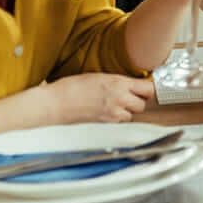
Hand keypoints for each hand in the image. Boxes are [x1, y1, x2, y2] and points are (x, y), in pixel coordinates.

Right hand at [40, 73, 154, 124]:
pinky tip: (106, 113)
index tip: (144, 89)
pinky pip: (120, 123)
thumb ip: (117, 82)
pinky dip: (117, 120)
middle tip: (127, 98)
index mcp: (117, 83)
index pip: (148, 89)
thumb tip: (130, 85)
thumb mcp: (98, 77)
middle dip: (137, 101)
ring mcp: (113, 113)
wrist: (55, 104)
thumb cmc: (70, 88)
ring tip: (113, 106)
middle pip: (143, 104)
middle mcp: (119, 98)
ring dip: (127, 112)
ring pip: (132, 115)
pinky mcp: (106, 124)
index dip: (147, 89)